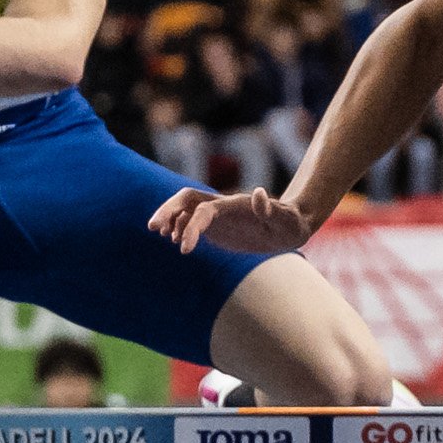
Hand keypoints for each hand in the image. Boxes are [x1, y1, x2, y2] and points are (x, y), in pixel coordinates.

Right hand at [149, 184, 325, 257]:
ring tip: (160, 234)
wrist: (290, 226)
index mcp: (235, 205)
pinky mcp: (216, 226)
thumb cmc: (290, 224)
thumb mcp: (286, 220)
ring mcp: (217, 215)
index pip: (205, 210)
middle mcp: (222, 206)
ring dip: (169, 217)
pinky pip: (190, 221)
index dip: (191, 227)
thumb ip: (271, 209)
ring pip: (185, 208)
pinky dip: (178, 228)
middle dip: (168, 210)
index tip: (184, 249)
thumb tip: (259, 193)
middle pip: (187, 199)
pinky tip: (174, 241)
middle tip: (152, 228)